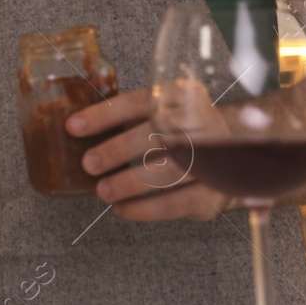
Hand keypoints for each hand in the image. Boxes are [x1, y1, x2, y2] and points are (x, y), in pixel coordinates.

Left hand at [67, 88, 233, 221]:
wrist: (233, 154)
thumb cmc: (176, 130)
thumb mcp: (155, 113)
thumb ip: (123, 118)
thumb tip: (74, 130)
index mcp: (181, 96)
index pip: (139, 101)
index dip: (104, 114)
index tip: (73, 127)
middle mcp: (203, 122)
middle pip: (159, 135)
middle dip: (118, 150)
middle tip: (89, 163)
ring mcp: (216, 158)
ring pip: (171, 171)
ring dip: (131, 183)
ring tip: (103, 191)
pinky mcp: (216, 191)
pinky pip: (178, 202)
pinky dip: (146, 209)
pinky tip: (122, 209)